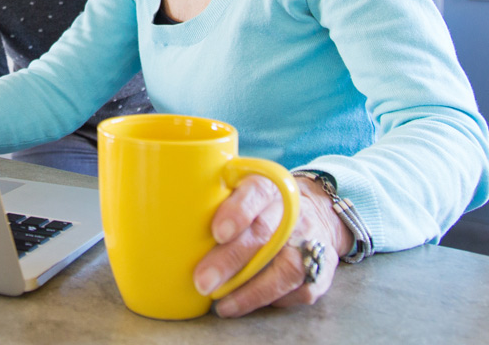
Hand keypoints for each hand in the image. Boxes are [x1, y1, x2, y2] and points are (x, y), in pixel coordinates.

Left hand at [193, 175, 353, 317]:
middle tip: (203, 280)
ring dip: (251, 289)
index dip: (237, 211)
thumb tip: (166, 222)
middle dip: (231, 260)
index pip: (255, 192)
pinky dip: (271, 300)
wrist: (315, 210)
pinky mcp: (322, 268)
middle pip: (263, 234)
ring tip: (223, 304)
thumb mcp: (242, 187)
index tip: (217, 232)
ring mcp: (310, 239)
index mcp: (269, 184)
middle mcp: (292, 209)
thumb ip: (214, 198)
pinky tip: (246, 303)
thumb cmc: (261, 204)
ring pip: (284, 267)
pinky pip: (298, 290)